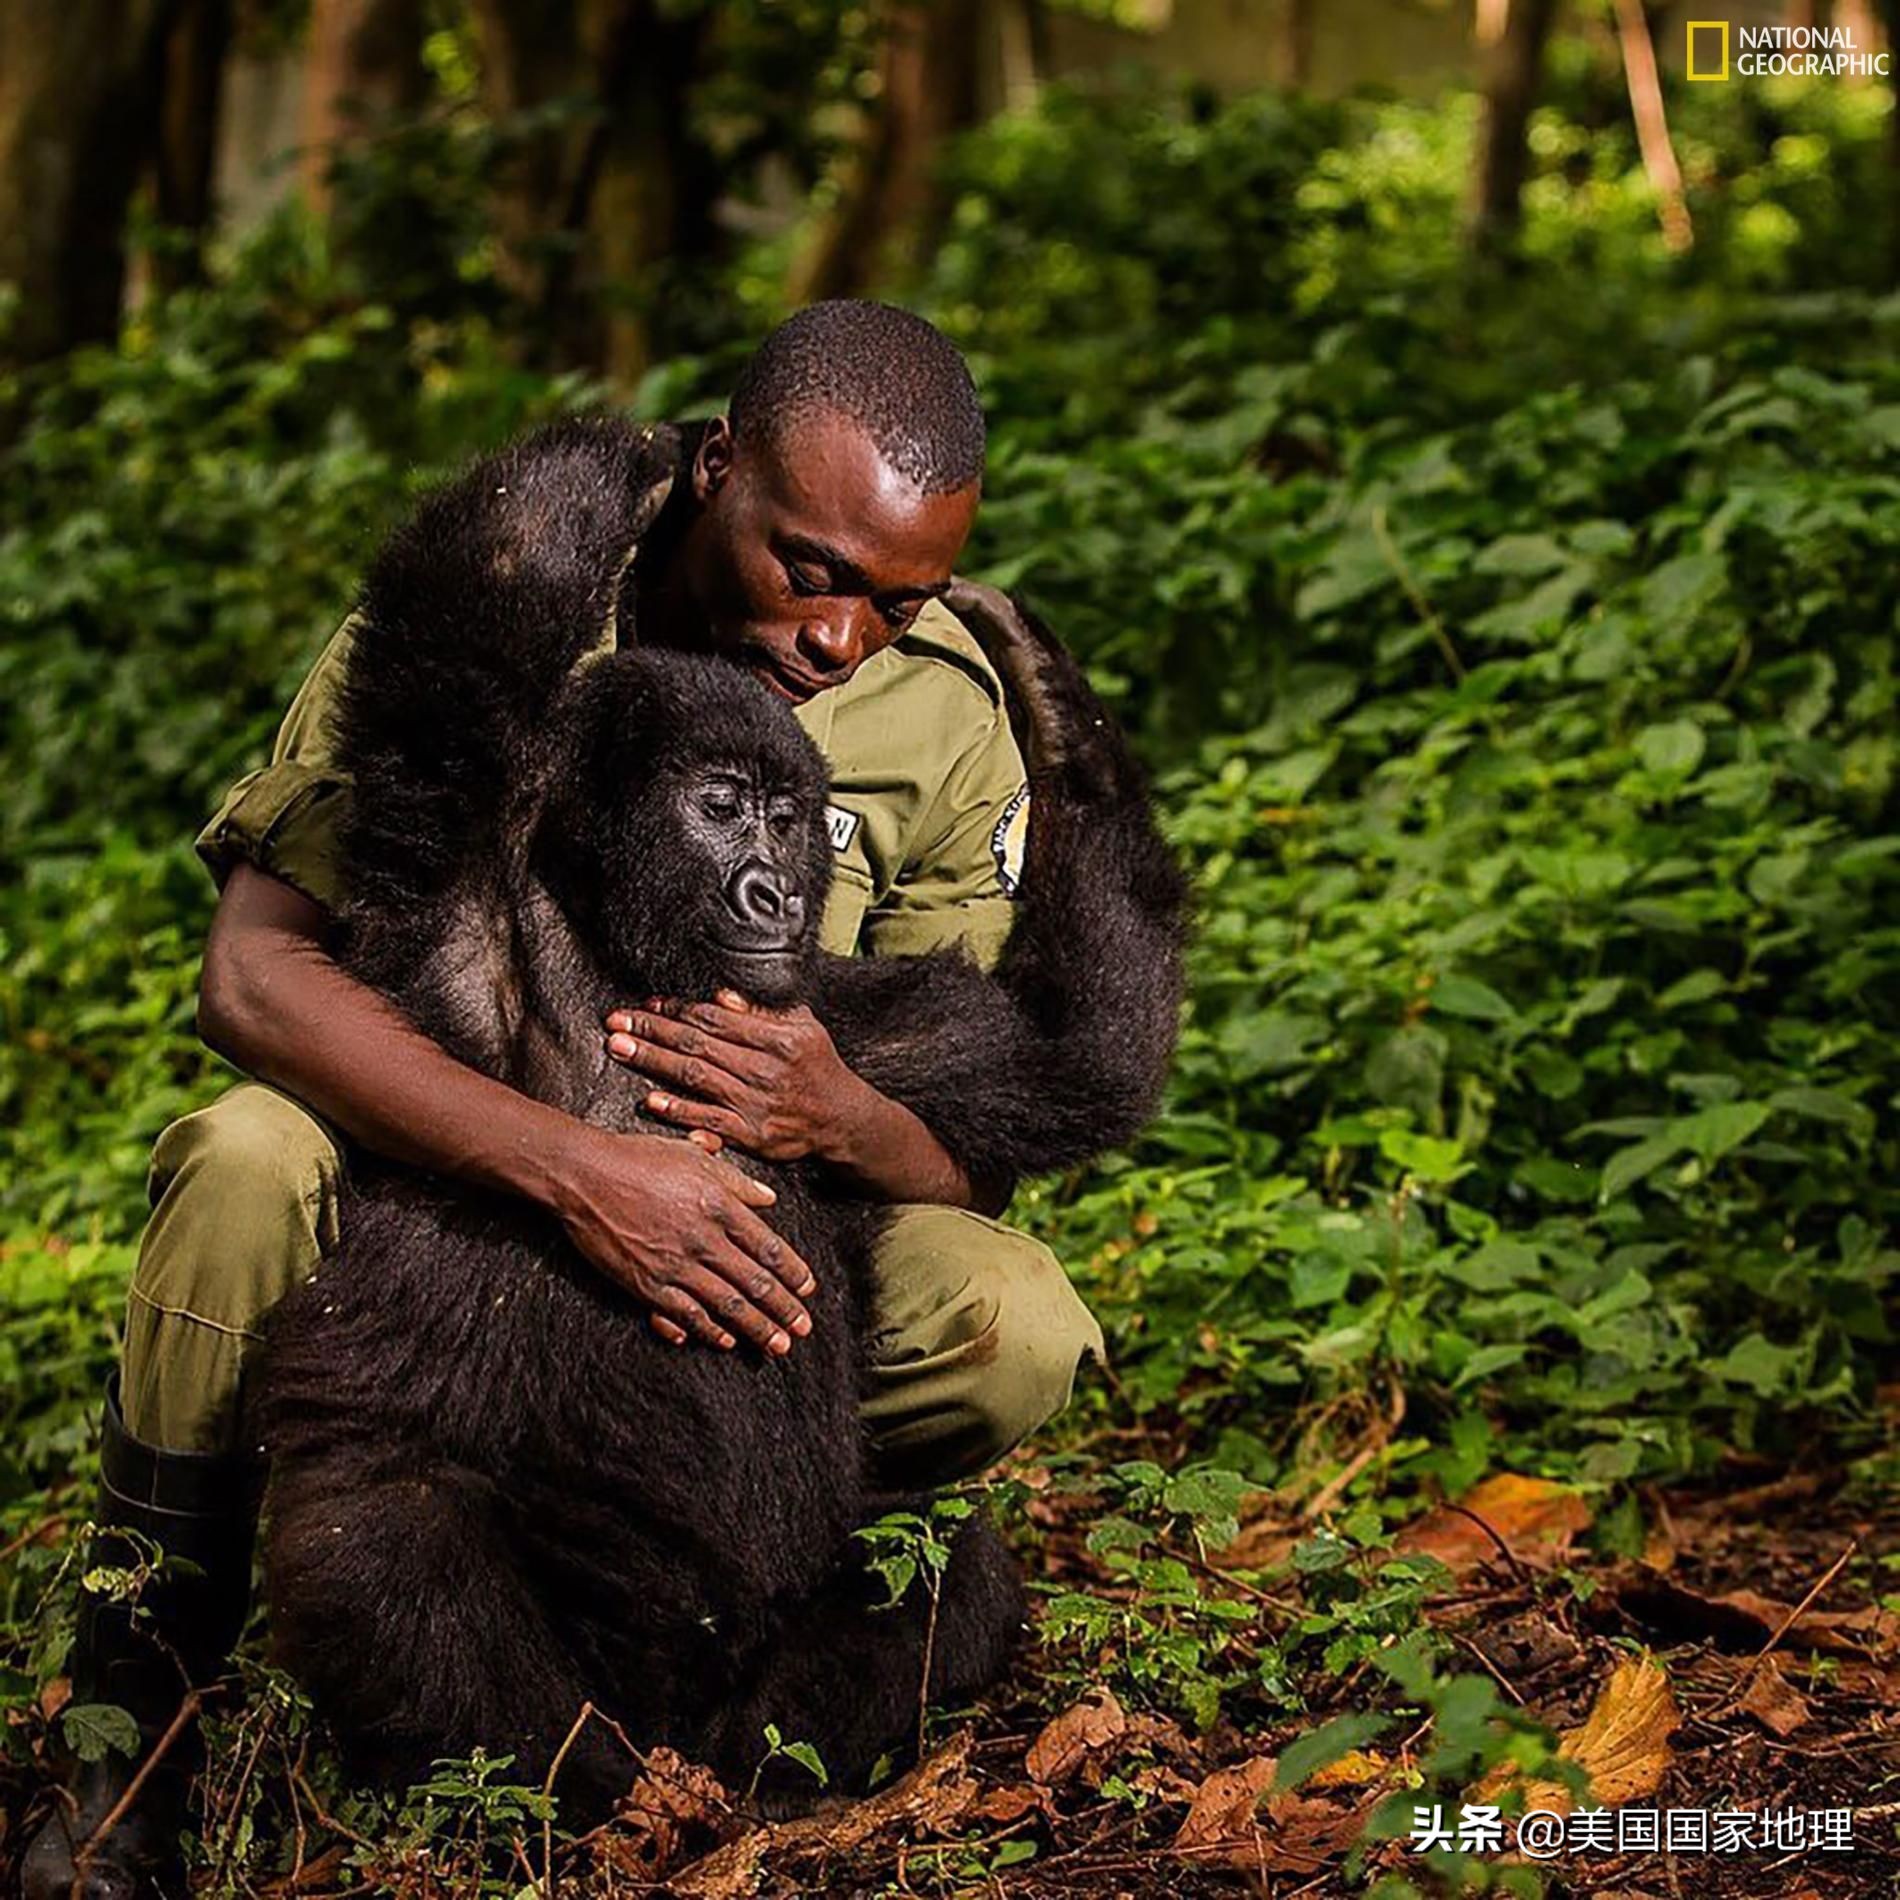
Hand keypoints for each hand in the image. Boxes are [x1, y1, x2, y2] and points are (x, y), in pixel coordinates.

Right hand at [548, 1122, 815, 1354]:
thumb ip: (735, 1181)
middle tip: (803, 1330)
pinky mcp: (646, 1284)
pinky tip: (727, 1341)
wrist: (583, 1175)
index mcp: (718, 1205)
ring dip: (756, 1329)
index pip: (768, 1246)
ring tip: (777, 1346)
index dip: (793, 1272)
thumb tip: (769, 1198)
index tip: (809, 1289)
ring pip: (726, 1305)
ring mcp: (674, 1265)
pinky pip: (685, 1315)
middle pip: (755, 1283)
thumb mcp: (692, 1156)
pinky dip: (709, 1331)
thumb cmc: (638, 1158)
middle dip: (784, 1310)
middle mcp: (702, 1239)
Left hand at [604, 991, 863, 1163]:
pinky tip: (650, 1100)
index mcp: (775, 1038)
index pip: (715, 1018)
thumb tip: (721, 996)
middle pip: (697, 1044)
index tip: (648, 1004)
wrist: (842, 1119)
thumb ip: (762, 1011)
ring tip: (619, 1048)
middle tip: (616, 1021)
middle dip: (652, 1030)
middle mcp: (763, 1068)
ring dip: (653, 1061)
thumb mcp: (803, 1026)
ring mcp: (755, 1102)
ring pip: (695, 1077)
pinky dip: (678, 1110)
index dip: (677, 1009)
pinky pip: (708, 1119)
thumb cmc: (819, 1067)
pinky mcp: (751, 1134)